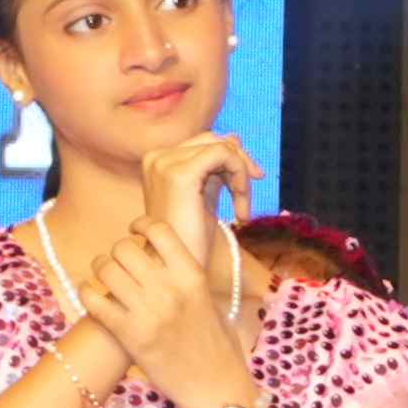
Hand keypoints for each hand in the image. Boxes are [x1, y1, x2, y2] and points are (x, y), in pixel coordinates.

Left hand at [87, 215, 249, 407]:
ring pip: (105, 269)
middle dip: (117, 251)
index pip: (159, 230)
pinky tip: (93, 296)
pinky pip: (94, 300)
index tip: (135, 230)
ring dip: (100, 270)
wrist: (216, 387)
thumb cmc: (217, 345)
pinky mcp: (130, 335)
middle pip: (124, 247)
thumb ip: (185, 277)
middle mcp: (169, 289)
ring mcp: (148, 312)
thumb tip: (159, 254)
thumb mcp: (208, 301)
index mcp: (192, 276)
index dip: (141, 224)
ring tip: (105, 278)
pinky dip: (88, 293)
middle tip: (119, 263)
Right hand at [134, 131, 260, 271]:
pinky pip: (224, 155)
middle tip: (250, 194)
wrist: (175, 270)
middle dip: (240, 164)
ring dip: (242, 176)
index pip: (204, 142)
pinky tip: (240, 211)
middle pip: (213, 139)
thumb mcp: (206, 194)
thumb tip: (233, 137)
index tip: (246, 188)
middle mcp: (157, 157)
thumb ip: (217, 167)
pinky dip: (240, 179)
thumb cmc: (189, 239)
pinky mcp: (180, 173)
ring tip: (242, 209)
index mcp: (158, 160)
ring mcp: (165, 163)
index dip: (232, 160)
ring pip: (222, 146)